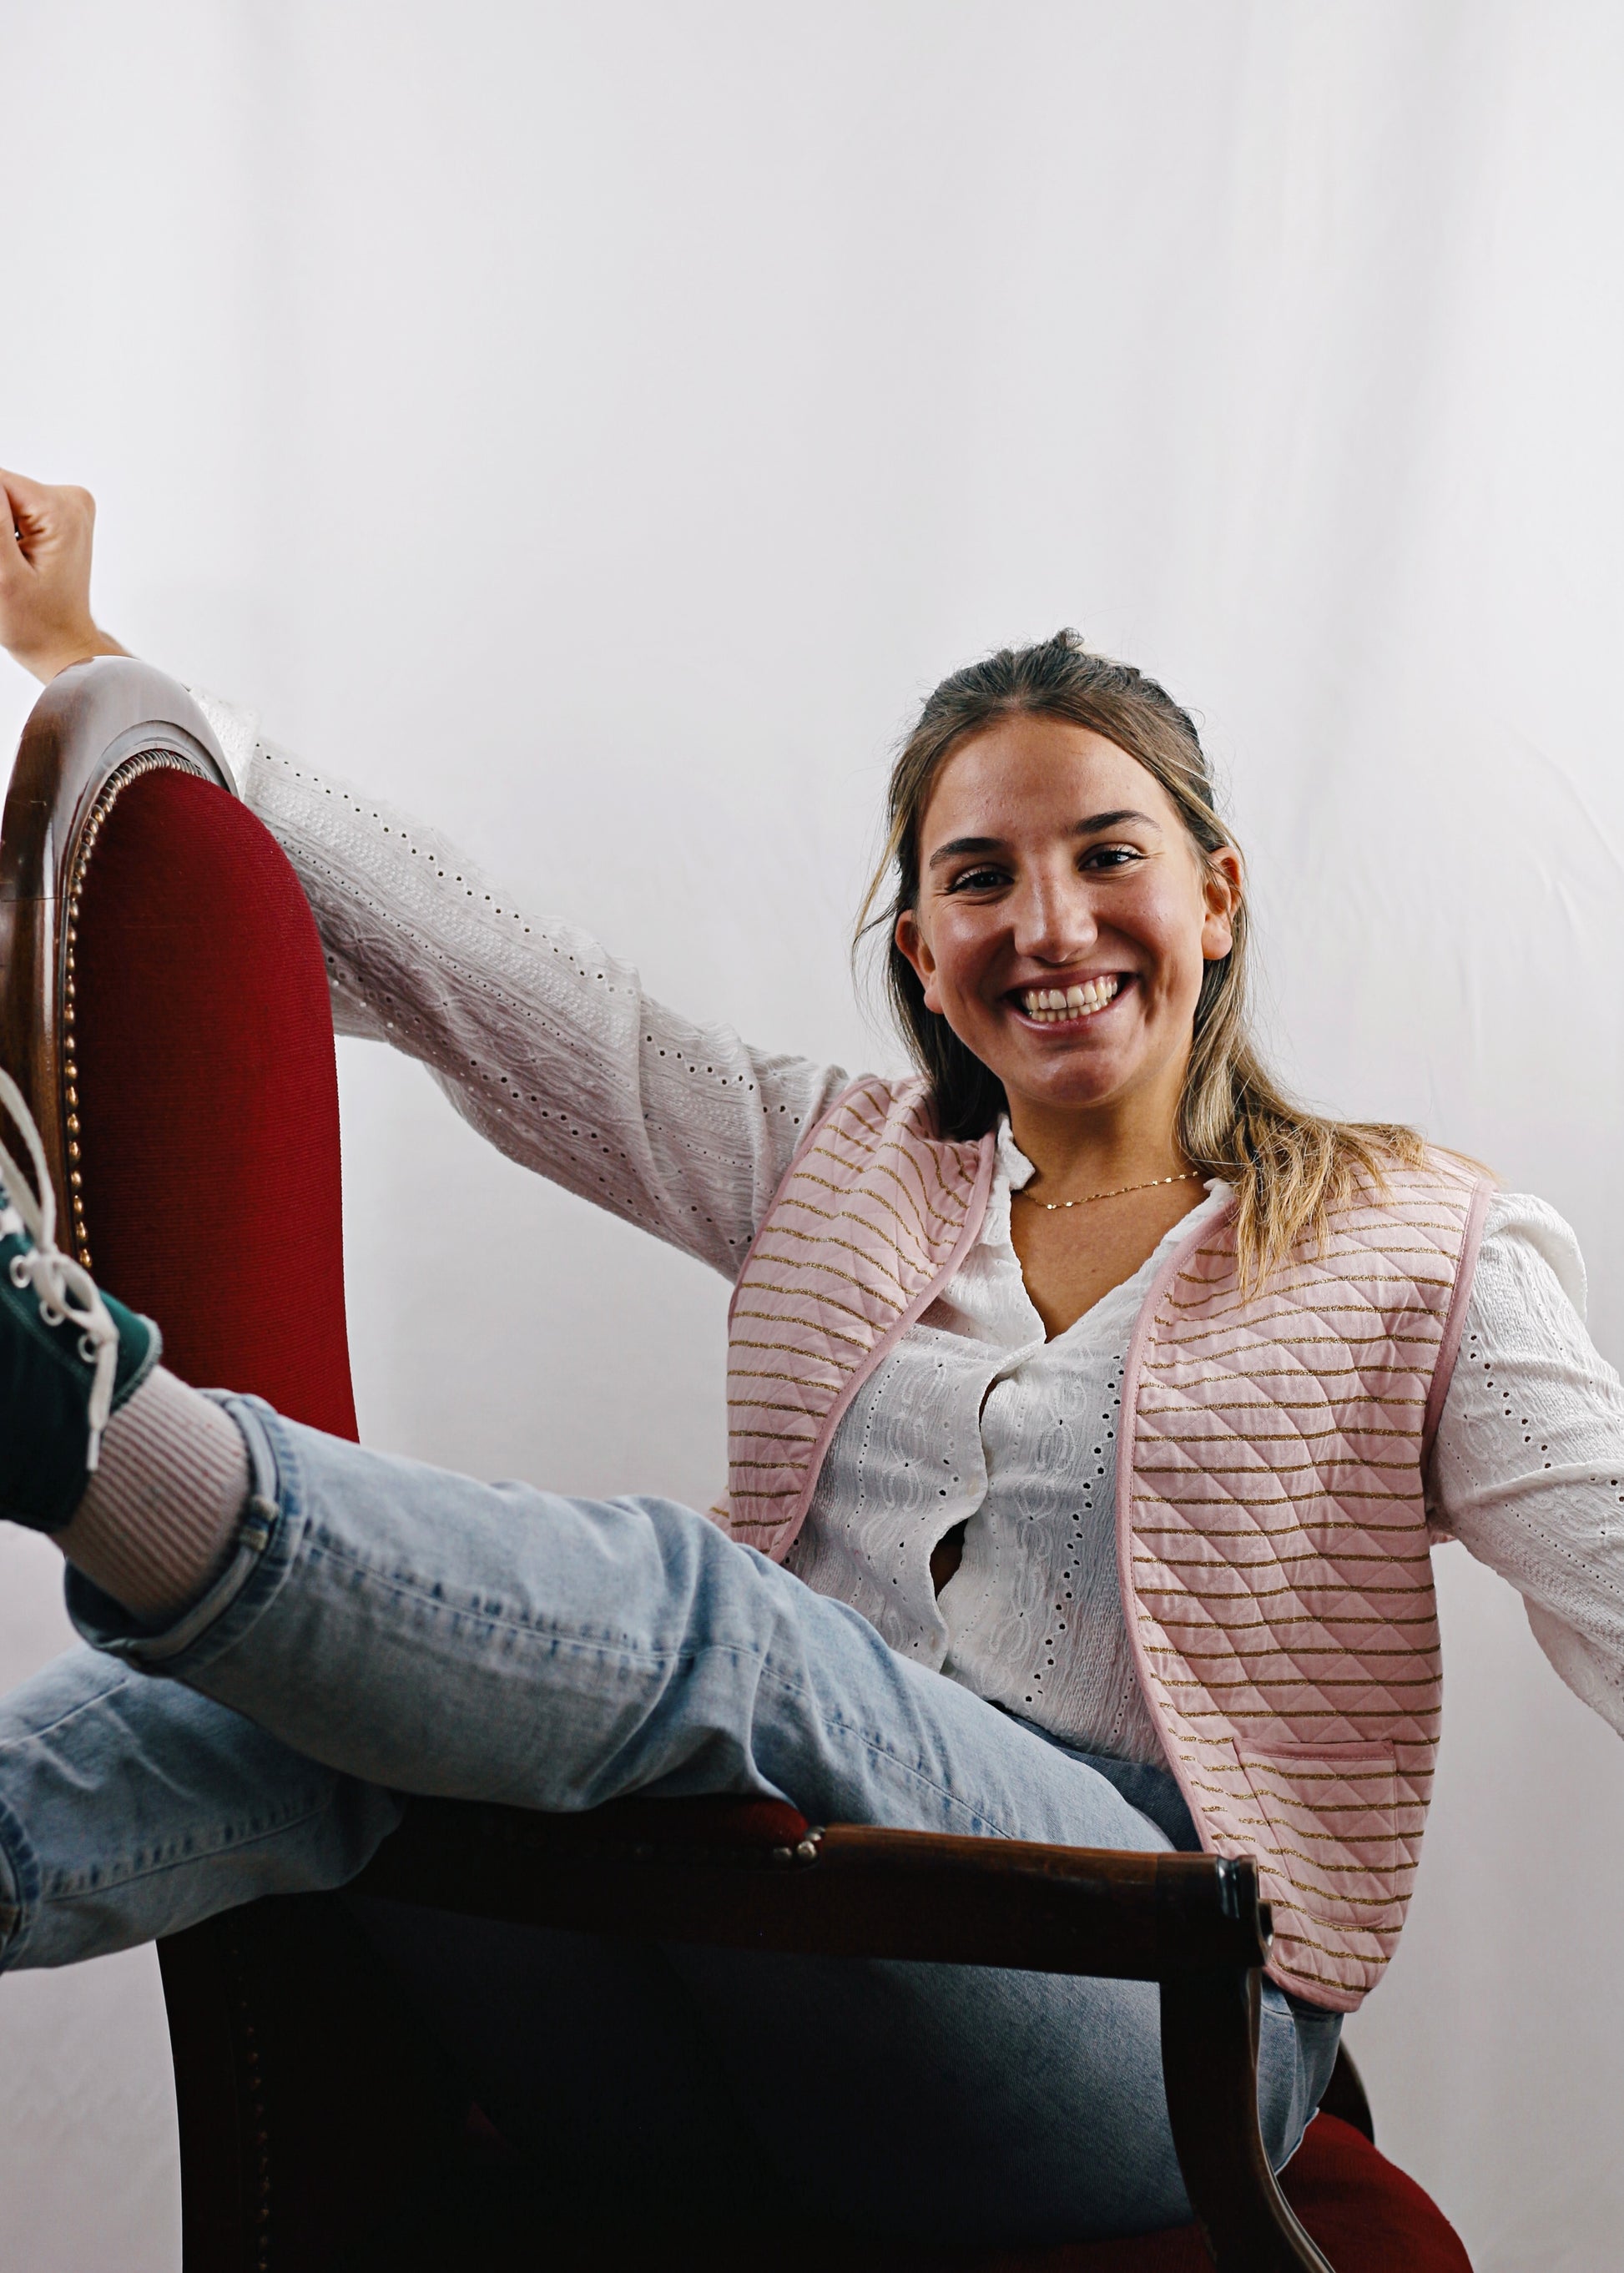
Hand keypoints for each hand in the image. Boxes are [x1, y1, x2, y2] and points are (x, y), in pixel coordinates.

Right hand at [0, 469, 127, 681]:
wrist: (62, 645)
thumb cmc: (36, 623)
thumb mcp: (2, 575)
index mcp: (60, 510)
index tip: (0, 555)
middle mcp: (70, 499)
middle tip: (4, 566)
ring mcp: (67, 506)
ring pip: (3, 499)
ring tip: (8, 567)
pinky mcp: (58, 516)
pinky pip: (13, 510)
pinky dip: (4, 533)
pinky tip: (9, 559)